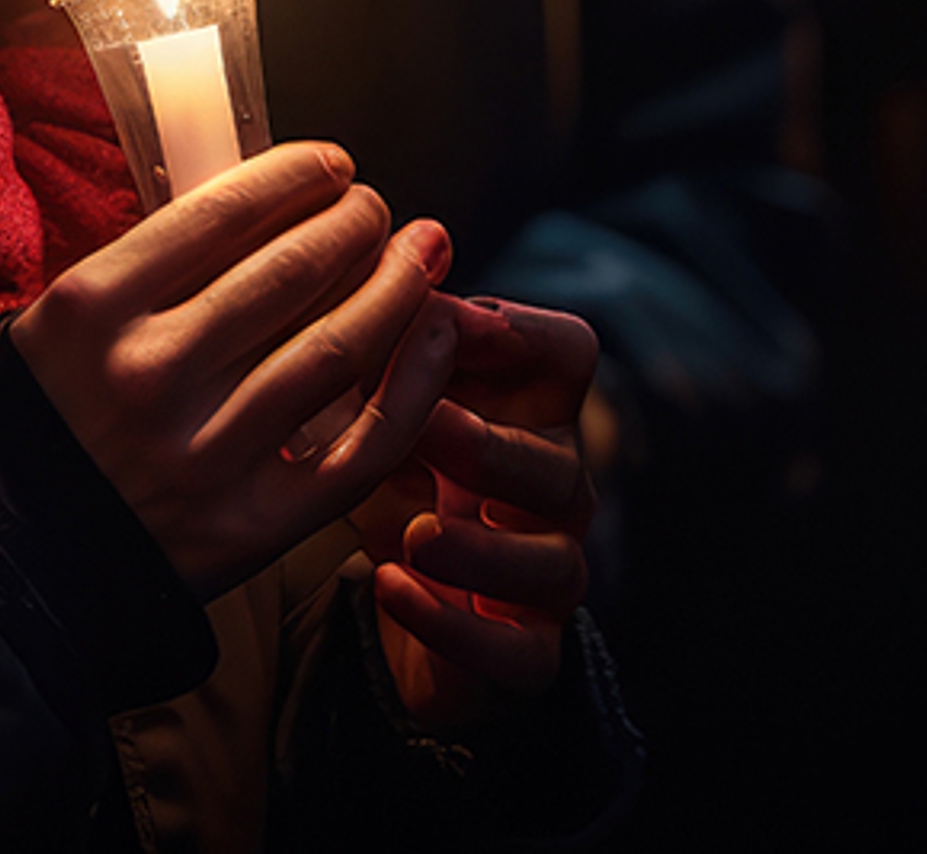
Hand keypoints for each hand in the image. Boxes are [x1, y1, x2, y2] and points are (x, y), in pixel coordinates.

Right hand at [15, 140, 462, 596]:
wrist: (21, 569)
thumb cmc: (42, 434)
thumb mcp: (51, 328)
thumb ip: (140, 271)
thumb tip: (255, 210)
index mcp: (90, 310)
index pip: (220, 212)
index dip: (295, 177)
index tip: (330, 166)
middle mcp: (149, 373)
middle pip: (289, 270)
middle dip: (353, 222)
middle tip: (376, 207)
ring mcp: (204, 452)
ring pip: (336, 347)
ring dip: (397, 285)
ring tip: (419, 252)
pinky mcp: (250, 524)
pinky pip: (360, 445)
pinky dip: (412, 385)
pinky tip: (434, 336)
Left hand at [350, 294, 598, 730]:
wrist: (402, 599)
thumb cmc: (397, 475)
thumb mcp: (379, 409)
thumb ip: (378, 350)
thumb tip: (359, 272)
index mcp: (529, 412)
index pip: (567, 353)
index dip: (520, 331)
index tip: (452, 318)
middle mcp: (556, 489)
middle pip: (558, 463)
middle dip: (491, 446)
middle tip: (424, 430)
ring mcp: (547, 576)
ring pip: (551, 564)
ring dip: (481, 547)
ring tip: (415, 535)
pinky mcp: (525, 653)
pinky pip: (515, 651)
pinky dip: (453, 624)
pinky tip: (393, 588)